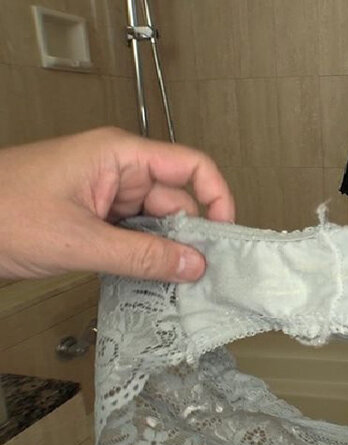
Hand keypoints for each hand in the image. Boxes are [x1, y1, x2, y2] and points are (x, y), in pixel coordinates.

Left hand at [0, 127, 234, 281]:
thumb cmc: (2, 212)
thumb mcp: (79, 240)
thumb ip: (142, 256)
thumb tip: (194, 266)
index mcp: (120, 156)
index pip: (191, 166)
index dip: (217, 197)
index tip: (225, 234)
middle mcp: (119, 172)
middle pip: (176, 201)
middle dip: (190, 236)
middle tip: (204, 275)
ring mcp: (106, 196)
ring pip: (155, 224)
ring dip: (166, 251)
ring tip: (179, 284)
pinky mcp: (93, 219)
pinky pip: (133, 236)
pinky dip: (144, 257)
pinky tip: (152, 280)